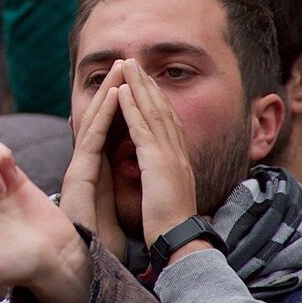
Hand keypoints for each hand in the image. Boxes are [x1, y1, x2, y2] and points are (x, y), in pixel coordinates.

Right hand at [61, 60, 125, 257]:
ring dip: (108, 93)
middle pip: (100, 120)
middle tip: (125, 61)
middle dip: (113, 89)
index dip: (119, 105)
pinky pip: (93, 138)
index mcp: (95, 171)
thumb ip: (114, 189)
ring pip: (94, 123)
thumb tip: (128, 176)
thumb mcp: (112, 208)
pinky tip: (113, 96)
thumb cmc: (100, 242)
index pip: (108, 130)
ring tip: (120, 68)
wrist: (83, 265)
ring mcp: (80, 168)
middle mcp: (85, 165)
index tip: (131, 82)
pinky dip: (103, 116)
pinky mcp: (79, 174)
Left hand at [117, 59, 197, 246]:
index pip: (167, 121)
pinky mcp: (157, 162)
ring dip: (139, 85)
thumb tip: (152, 172)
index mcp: (179, 160)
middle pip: (161, 108)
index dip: (155, 98)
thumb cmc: (169, 225)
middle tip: (133, 61)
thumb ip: (159, 177)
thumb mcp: (164, 193)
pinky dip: (132, 107)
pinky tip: (122, 91)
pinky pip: (142, 128)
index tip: (143, 81)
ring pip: (153, 111)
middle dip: (147, 83)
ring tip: (126, 65)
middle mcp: (177, 152)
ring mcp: (169, 155)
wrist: (179, 241)